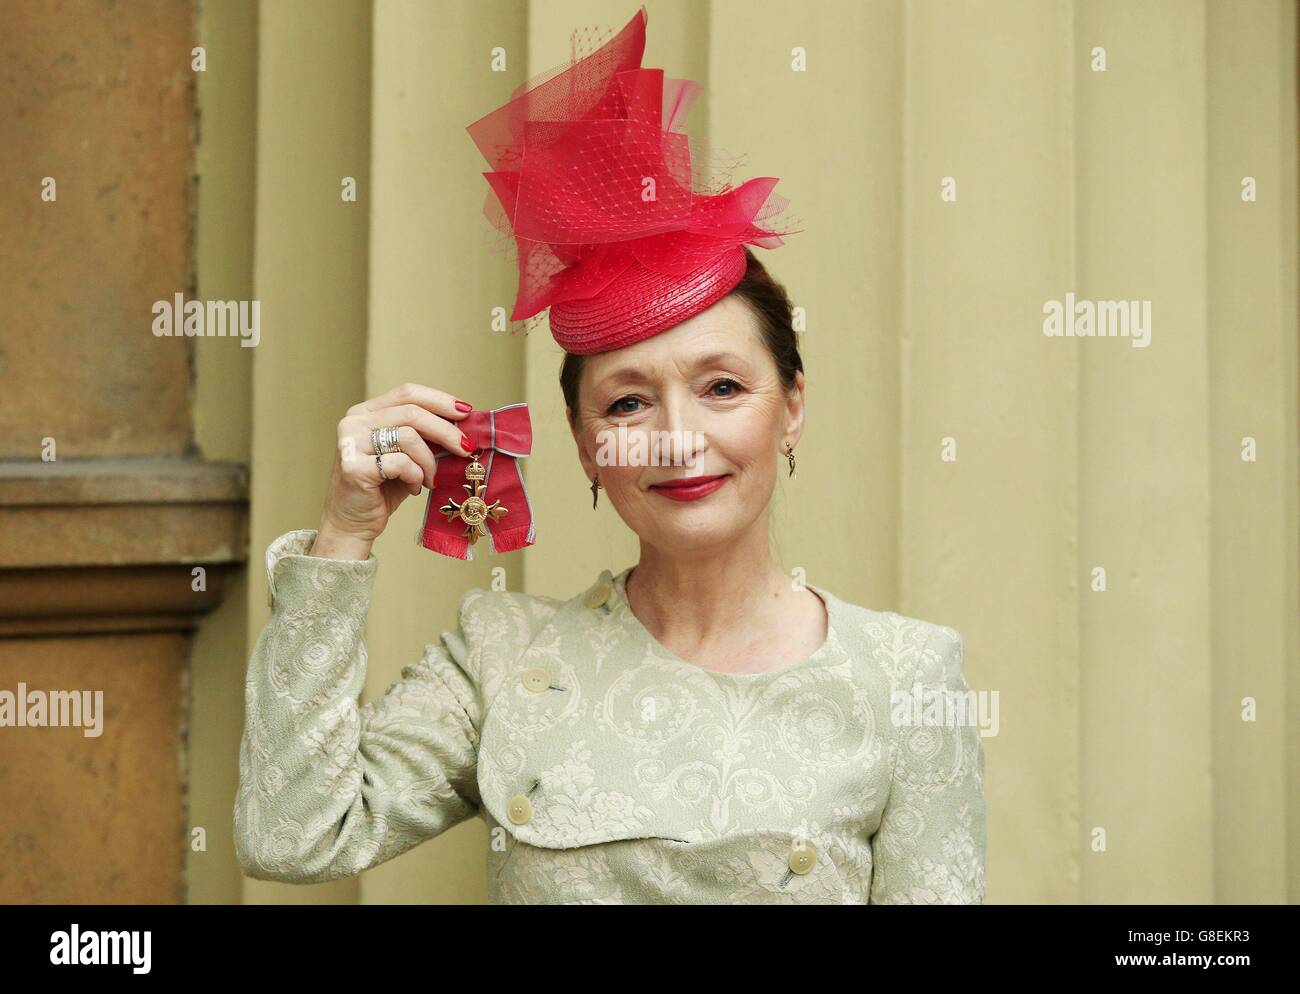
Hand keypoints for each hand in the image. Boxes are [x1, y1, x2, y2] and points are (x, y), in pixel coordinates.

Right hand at [310, 383, 474, 559]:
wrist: (353, 524)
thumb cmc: (383, 489)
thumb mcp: (407, 456)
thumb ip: (424, 437)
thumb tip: (463, 426)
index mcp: (366, 412)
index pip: (407, 393)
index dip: (440, 401)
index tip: (466, 412)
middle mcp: (354, 422)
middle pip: (412, 412)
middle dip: (446, 431)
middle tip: (466, 448)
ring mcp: (351, 443)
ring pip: (409, 437)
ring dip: (429, 461)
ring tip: (430, 480)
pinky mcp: (353, 467)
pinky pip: (401, 463)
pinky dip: (415, 476)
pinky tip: (413, 488)